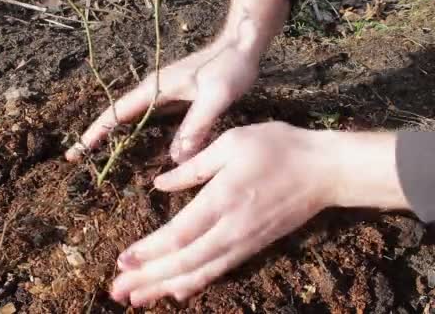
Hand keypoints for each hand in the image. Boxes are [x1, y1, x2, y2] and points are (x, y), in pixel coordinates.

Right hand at [65, 37, 260, 162]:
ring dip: (116, 136)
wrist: (242, 44)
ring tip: (99, 158)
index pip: (115, 114)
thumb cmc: (229, 66)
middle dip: (96, 136)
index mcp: (155, 89)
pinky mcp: (176, 99)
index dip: (94, 133)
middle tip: (78, 160)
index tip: (75, 152)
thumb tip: (176, 159)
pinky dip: (138, 134)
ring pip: (133, 119)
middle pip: (117, 116)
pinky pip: (150, 120)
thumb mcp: (215, 97)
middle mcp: (154, 91)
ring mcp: (164, 94)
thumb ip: (196, 125)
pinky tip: (140, 149)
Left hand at [110, 122, 335, 306]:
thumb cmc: (277, 148)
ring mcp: (243, 242)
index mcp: (222, 199)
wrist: (325, 171)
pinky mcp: (253, 246)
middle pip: (183, 262)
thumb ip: (193, 167)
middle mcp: (230, 228)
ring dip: (165, 287)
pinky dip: (195, 283)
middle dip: (148, 279)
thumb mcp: (231, 143)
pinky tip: (177, 292)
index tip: (122, 262)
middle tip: (116, 292)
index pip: (178, 234)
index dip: (149, 252)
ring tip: (136, 300)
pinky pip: (219, 270)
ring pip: (199, 272)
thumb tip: (159, 184)